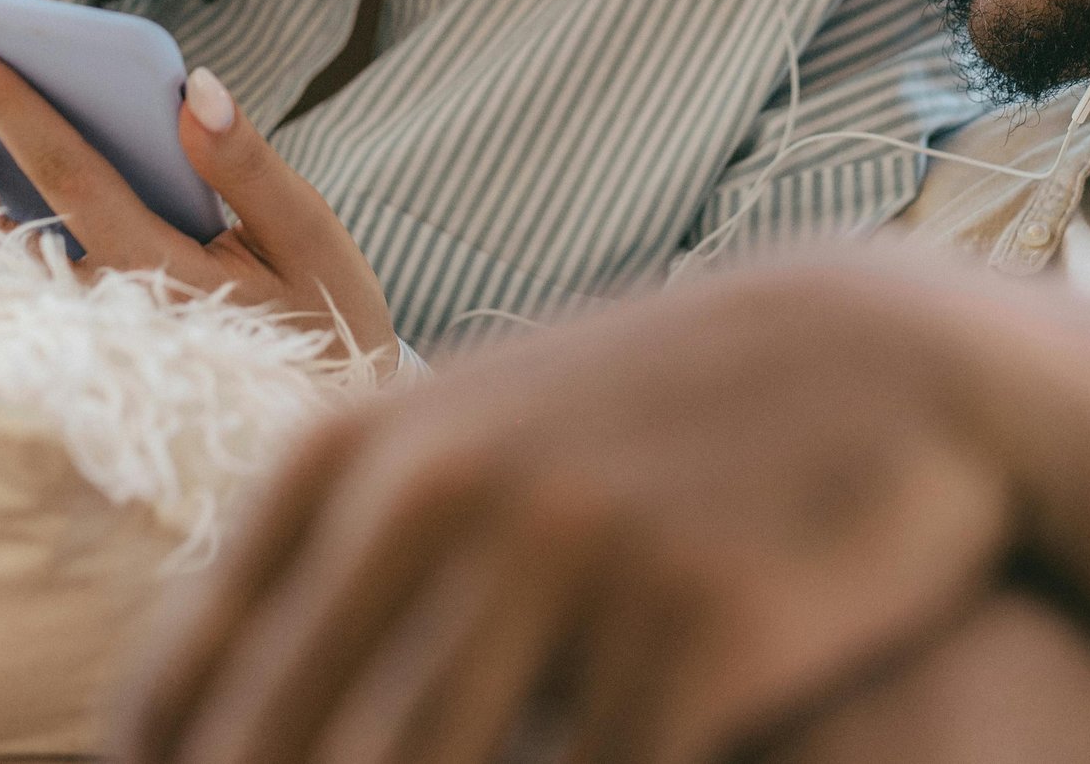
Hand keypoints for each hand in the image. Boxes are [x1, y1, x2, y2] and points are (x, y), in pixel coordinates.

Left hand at [0, 25, 396, 367]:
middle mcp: (100, 316)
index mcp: (162, 274)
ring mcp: (75, 344)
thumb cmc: (320, 316)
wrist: (316, 422)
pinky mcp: (69, 356)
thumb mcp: (308, 236)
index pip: (68, 174)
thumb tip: (194, 88)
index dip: (5, 103)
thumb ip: (247, 164)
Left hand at [115, 251, 1089, 763]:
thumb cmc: (668, 417)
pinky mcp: (689, 631)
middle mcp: (440, 493)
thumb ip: (350, 536)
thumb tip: (194, 707)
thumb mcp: (488, 434)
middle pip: (286, 753)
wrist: (898, 364)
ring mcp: (566, 558)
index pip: (191, 680)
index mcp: (362, 448)